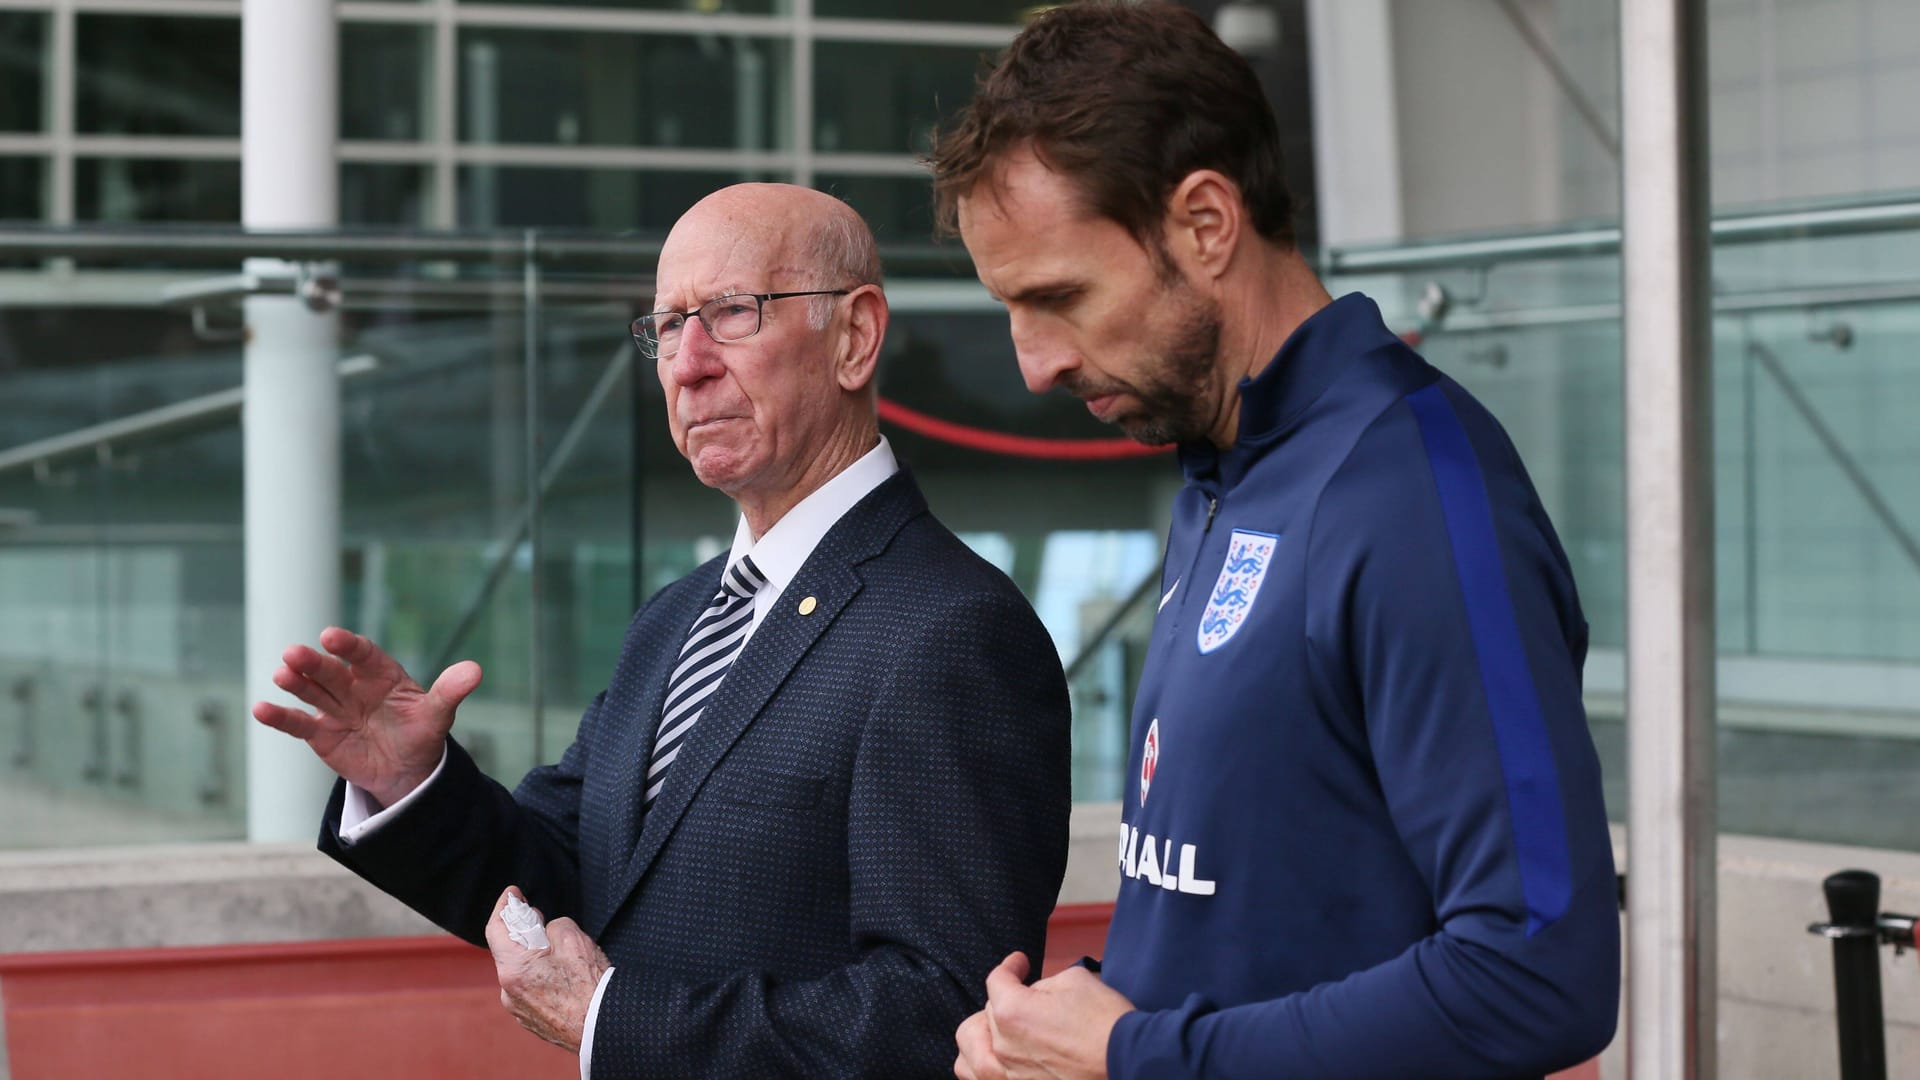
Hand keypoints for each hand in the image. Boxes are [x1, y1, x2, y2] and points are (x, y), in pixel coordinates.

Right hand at [250, 626, 480, 806]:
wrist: (406, 770)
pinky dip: (281, 716)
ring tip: (282, 674)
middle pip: (332, 671)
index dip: (348, 646)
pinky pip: (299, 723)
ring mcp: (335, 709)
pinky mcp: (321, 734)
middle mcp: (354, 686)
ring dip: (296, 683)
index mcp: (382, 674)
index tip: (331, 637)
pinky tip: (262, 708)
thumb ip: (451, 691)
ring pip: (312, 692)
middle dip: (314, 663)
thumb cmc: (421, 733)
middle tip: (294, 653)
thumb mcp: (438, 714)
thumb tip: (475, 670)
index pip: (363, 655)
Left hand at [485, 887, 610, 1052]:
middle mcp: (509, 991)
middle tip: (541, 920)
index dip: (503, 907)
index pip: (496, 929)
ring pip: (522, 972)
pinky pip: (530, 990)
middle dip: (524, 933)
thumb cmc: (590, 988)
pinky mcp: (531, 1021)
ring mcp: (519, 1009)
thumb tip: (550, 932)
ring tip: (561, 955)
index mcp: (514, 969)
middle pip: (510, 951)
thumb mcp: (575, 939)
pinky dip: (541, 978)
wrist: (603, 1029)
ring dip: (535, 958)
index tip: (512, 894)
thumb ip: (554, 926)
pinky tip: (564, 978)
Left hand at [954, 953, 1132, 1079]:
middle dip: (1002, 1002)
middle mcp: (1002, 1048)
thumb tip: (1033, 993)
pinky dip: (984, 1069)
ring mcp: (1009, 1077)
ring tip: (996, 1033)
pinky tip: (999, 1060)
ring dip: (981, 1038)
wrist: (1131, 1064)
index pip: (997, 980)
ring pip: (970, 1055)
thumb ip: (1043, 984)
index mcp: (1012, 1012)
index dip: (1010, 966)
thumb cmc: (1107, 1023)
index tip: (1020, 963)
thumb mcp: (1076, 981)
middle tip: (1022, 999)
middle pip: (985, 1016)